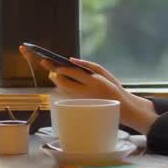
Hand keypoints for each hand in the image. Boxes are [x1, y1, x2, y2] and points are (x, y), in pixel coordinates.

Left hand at [25, 51, 159, 133]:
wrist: (121, 106)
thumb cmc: (112, 87)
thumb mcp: (103, 72)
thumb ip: (87, 65)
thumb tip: (71, 60)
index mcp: (93, 82)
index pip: (71, 73)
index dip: (59, 67)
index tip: (49, 62)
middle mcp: (85, 92)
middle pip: (62, 83)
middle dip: (53, 74)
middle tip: (46, 65)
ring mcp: (81, 100)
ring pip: (62, 90)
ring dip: (56, 80)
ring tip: (53, 72)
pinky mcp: (80, 105)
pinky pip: (66, 95)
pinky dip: (61, 87)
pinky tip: (60, 81)